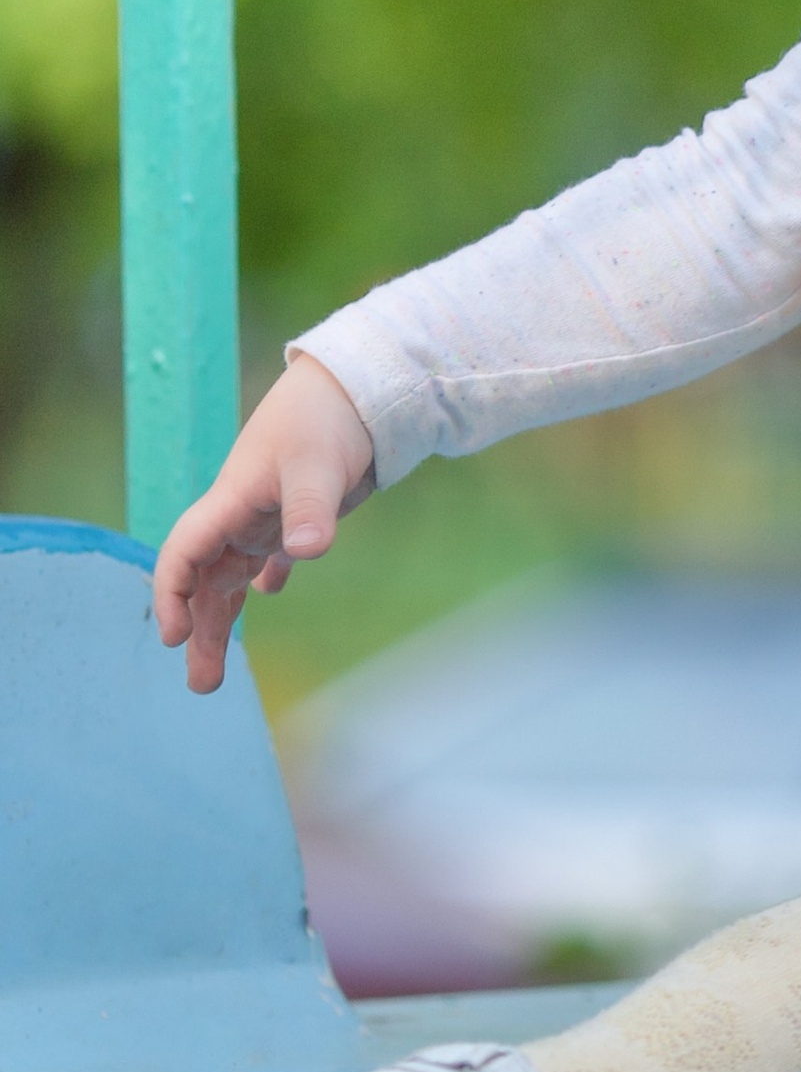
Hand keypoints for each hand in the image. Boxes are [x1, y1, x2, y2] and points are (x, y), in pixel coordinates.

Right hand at [154, 357, 375, 694]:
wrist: (358, 385)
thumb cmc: (327, 418)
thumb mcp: (317, 464)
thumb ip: (309, 508)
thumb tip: (306, 553)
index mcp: (231, 502)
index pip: (184, 552)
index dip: (171, 593)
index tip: (174, 635)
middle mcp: (240, 515)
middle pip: (205, 581)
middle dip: (199, 630)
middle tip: (202, 686)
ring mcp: (265, 516)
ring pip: (231, 578)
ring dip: (223, 619)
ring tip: (215, 672)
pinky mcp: (296, 514)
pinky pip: (268, 556)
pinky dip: (265, 577)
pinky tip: (271, 592)